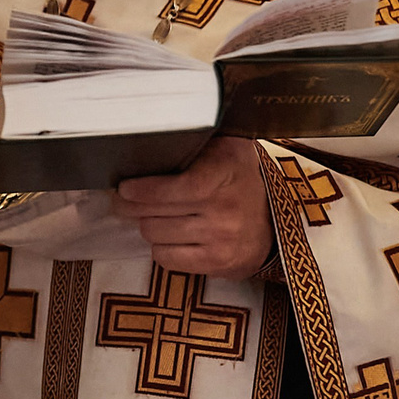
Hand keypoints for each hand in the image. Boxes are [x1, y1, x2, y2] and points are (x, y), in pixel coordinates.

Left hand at [114, 136, 276, 277]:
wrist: (276, 222)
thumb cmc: (240, 179)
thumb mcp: (227, 148)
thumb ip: (197, 139)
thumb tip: (151, 135)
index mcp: (226, 170)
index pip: (176, 187)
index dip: (144, 189)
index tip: (125, 187)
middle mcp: (225, 206)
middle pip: (155, 212)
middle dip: (131, 206)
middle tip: (121, 200)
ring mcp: (221, 238)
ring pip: (155, 234)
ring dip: (147, 225)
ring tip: (149, 216)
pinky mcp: (218, 263)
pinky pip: (167, 259)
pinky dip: (160, 248)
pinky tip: (167, 237)